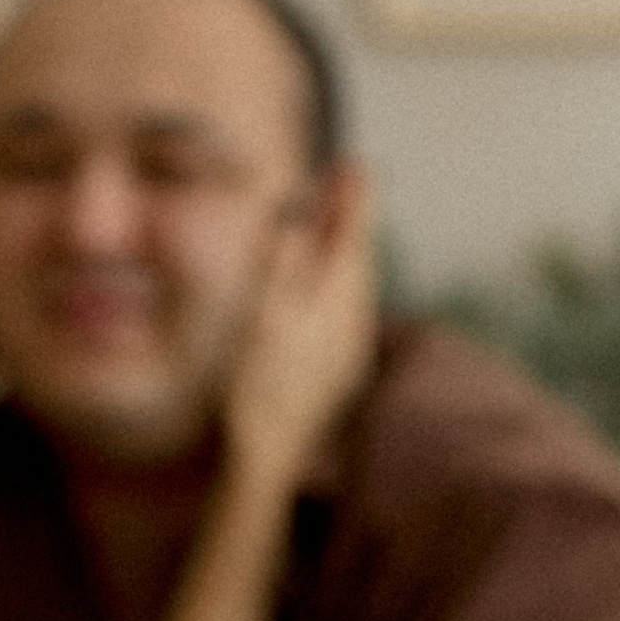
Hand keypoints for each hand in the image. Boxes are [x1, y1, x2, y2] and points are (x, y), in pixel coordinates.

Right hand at [220, 164, 378, 493]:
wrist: (270, 456)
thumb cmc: (259, 385)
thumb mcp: (265, 312)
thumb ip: (285, 259)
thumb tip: (298, 214)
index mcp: (336, 301)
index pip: (352, 236)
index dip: (353, 199)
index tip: (356, 164)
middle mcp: (352, 322)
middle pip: (359, 257)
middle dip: (354, 217)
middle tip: (351, 178)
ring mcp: (349, 348)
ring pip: (357, 284)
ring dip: (349, 248)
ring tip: (343, 221)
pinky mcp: (339, 370)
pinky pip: (348, 308)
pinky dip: (341, 281)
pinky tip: (333, 284)